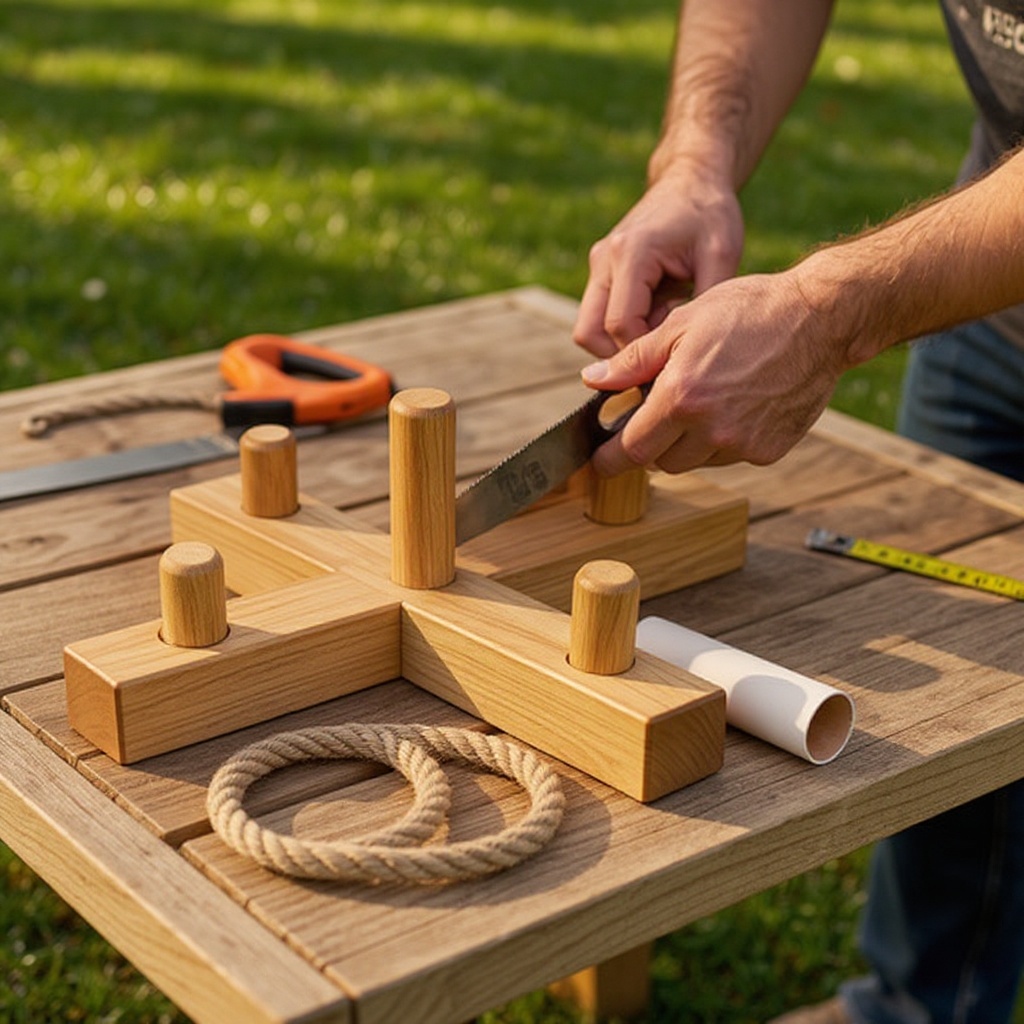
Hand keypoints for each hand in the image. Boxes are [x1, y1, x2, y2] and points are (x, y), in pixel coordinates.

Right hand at [573, 164, 744, 357]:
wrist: (690, 180)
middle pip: (588, 333)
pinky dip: (623, 327)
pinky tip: (657, 314)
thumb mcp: (721, 256)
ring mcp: (597, 266)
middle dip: (622, 354)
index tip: (676, 352)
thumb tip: (691, 353)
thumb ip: (703, 304)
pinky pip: (599, 316)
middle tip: (662, 350)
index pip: (620, 325)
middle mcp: (604, 260)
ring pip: (588, 329)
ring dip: (620, 341)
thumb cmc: (710, 215)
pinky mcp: (600, 272)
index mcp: (631, 254)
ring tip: (662, 327)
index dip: (645, 350)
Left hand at [581, 270, 846, 474]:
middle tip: (660, 413)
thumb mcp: (681, 324)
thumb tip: (593, 380)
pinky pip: (731, 457)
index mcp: (681, 397)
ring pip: (696, 462)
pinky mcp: (769, 450)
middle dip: (652, 444)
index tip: (601, 461)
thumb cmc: (748, 311)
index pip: (632, 449)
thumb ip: (633, 360)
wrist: (820, 319)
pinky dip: (724, 440)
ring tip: (705, 398)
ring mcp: (742, 444)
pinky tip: (737, 405)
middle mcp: (711, 429)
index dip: (611, 459)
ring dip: (688, 443)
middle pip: (661, 462)